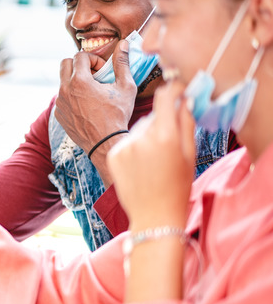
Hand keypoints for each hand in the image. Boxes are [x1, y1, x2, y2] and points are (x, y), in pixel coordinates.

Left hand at [54, 41, 136, 176]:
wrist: (106, 143)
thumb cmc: (118, 115)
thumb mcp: (125, 87)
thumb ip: (122, 63)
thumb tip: (124, 43)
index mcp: (79, 81)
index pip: (80, 55)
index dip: (93, 59)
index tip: (102, 71)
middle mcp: (65, 90)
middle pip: (65, 63)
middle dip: (79, 64)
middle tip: (93, 76)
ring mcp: (60, 102)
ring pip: (62, 81)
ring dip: (75, 80)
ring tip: (92, 91)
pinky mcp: (58, 113)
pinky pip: (61, 97)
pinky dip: (72, 96)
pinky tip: (86, 105)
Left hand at [108, 81, 194, 229]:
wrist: (153, 215)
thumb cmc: (177, 186)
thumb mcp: (189, 154)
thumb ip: (186, 123)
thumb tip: (184, 100)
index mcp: (165, 137)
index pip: (165, 98)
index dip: (173, 89)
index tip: (177, 88)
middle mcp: (141, 138)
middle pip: (152, 117)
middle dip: (161, 124)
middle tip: (168, 145)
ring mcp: (124, 146)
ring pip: (138, 129)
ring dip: (146, 136)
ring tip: (153, 160)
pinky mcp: (113, 154)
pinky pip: (126, 141)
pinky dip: (133, 147)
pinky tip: (140, 165)